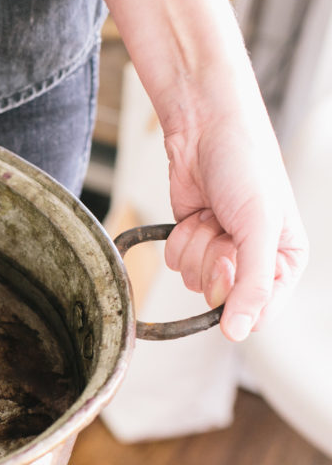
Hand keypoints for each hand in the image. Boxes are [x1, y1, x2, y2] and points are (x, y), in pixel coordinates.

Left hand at [162, 108, 307, 341]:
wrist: (204, 130)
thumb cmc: (244, 167)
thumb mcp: (258, 227)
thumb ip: (251, 285)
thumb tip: (239, 334)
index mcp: (287, 261)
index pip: (261, 311)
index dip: (239, 295)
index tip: (233, 264)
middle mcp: (255, 262)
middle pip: (221, 299)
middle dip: (214, 263)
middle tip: (223, 229)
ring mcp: (220, 252)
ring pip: (194, 282)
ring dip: (196, 247)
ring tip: (212, 215)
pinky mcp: (193, 241)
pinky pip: (177, 263)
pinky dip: (180, 238)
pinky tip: (196, 213)